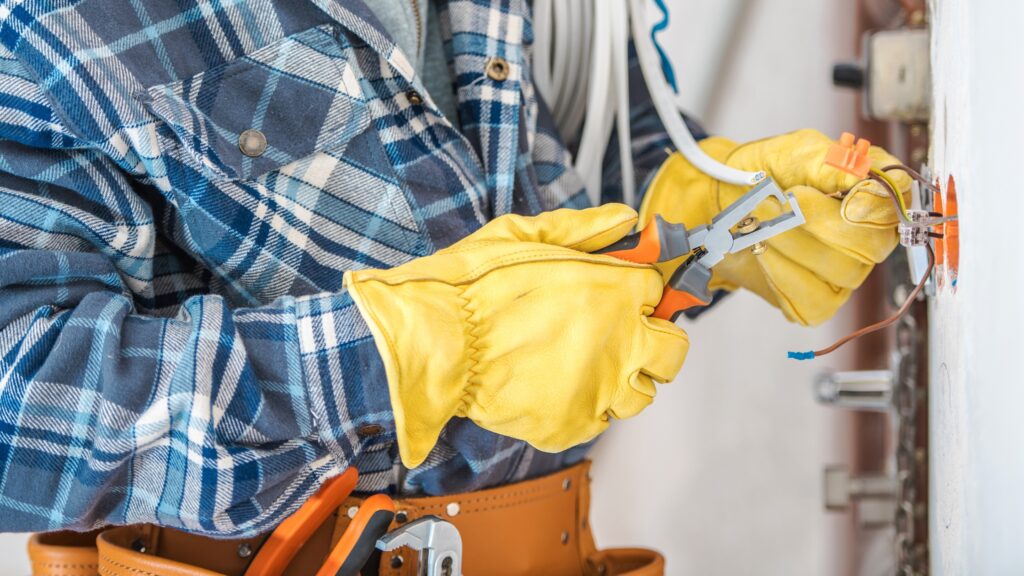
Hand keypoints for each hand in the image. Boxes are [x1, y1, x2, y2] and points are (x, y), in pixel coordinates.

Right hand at [345, 204, 688, 466]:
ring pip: (642, 392)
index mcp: (615, 290)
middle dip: (654, 340)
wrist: (433, 342)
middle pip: (672, 350)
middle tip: (622, 335)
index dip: (640, 293)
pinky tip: (558, 388)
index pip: (659, 291)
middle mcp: (620, 341)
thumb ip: (582, 227)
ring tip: (586, 366)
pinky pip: (602, 421)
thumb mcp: (524, 235)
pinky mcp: (574, 424)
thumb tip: (624, 219)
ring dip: (624, 378)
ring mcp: (599, 388)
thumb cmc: (471, 289)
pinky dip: (587, 408)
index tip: (626, 295)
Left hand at [639, 129, 911, 325]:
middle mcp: (867, 239)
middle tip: (783, 200)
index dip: (872, 203)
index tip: (839, 192)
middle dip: (819, 222)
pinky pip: (812, 300)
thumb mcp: (796, 151)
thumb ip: (829, 159)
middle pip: (870, 245)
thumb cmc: (764, 172)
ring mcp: (843, 274)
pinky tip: (762, 251)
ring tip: (761, 222)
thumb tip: (859, 174)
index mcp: (872, 196)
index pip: (895, 205)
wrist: (720, 202)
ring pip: (840, 272)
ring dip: (792, 243)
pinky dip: (781, 273)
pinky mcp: (816, 302)